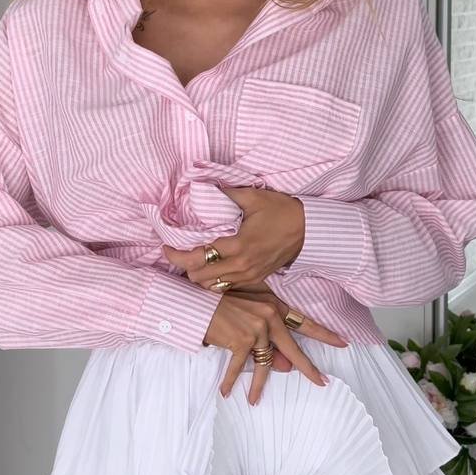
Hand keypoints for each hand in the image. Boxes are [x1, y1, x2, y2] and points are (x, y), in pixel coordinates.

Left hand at [162, 186, 304, 288]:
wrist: (309, 230)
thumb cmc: (282, 211)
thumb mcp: (253, 197)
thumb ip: (226, 193)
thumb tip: (204, 187)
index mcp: (238, 246)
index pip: (197, 257)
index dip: (176, 255)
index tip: (167, 247)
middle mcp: (241, 265)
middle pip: (199, 277)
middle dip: (185, 266)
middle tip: (179, 252)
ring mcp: (249, 275)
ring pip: (212, 286)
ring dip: (199, 275)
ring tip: (194, 261)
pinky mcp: (256, 279)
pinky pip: (227, 287)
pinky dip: (214, 280)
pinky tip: (212, 267)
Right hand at [203, 280, 348, 403]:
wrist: (196, 301)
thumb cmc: (219, 305)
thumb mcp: (247, 316)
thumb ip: (267, 339)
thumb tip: (283, 366)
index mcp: (274, 307)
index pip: (304, 323)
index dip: (324, 334)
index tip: (342, 342)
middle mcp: (270, 317)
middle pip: (293, 349)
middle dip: (308, 368)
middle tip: (321, 382)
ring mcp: (257, 329)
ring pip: (264, 364)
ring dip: (258, 385)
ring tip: (254, 400)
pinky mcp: (242, 340)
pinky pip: (239, 367)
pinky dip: (231, 380)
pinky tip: (227, 392)